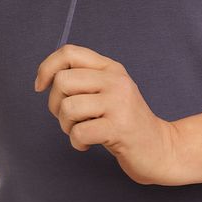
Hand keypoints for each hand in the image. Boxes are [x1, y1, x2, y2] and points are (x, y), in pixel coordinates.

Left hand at [33, 43, 182, 185]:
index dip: (46, 68)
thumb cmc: (125, 122)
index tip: (41, 87)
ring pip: (68, 108)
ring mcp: (119, 103)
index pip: (69, 52)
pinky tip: (88, 144)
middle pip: (62, 81)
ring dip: (66, 126)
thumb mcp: (109, 92)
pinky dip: (77, 142)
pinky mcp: (119, 128)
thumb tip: (46, 77)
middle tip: (69, 118)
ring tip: (80, 131)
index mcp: (111, 68)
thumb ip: (84, 80)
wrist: (160, 149)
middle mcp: (116, 81)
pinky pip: (79, 132)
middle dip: (55, 105)